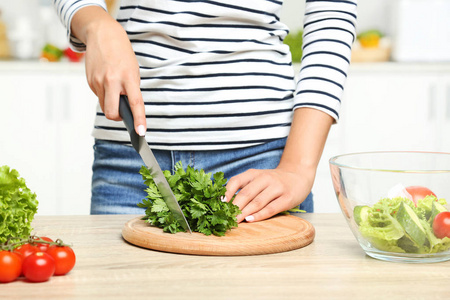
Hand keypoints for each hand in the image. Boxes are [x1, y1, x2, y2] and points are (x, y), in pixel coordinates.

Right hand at [72, 6, 146, 135]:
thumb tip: (127, 107)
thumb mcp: (133, 70)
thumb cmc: (122, 53)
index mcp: (128, 78)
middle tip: (123, 113)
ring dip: (111, 105)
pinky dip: (105, 95)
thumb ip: (131, 89)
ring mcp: (98, 82)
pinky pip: (99, 96)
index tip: (140, 132)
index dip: (138, 120)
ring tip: (115, 91)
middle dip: (117, 118)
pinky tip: (107, 82)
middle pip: (112, 113)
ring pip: (105, 107)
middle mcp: (111, 81)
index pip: (135, 103)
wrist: (102, 34)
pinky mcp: (90, 81)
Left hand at [224, 166, 313, 222]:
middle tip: (225, 219)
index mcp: (254, 173)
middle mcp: (265, 178)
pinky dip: (260, 215)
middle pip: (246, 194)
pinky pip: (271, 208)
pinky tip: (250, 219)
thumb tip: (224, 203)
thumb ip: (244, 187)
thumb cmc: (273, 181)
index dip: (226, 193)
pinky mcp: (287, 198)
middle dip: (234, 208)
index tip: (219, 204)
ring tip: (235, 221)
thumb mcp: (258, 178)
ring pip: (257, 202)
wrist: (299, 175)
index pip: (236, 181)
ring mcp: (277, 188)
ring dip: (244, 213)